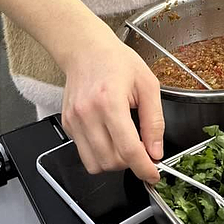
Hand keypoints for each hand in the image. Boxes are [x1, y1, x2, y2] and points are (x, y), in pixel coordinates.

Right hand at [61, 27, 164, 180]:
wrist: (86, 49)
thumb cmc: (117, 61)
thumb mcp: (147, 84)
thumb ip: (154, 120)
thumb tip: (156, 151)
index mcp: (110, 102)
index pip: (128, 149)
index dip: (144, 168)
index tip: (153, 175)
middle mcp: (88, 114)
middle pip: (111, 161)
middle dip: (131, 163)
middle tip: (141, 149)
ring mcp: (74, 121)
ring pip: (95, 164)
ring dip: (114, 162)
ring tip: (124, 143)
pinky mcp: (67, 125)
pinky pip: (84, 154)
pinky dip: (99, 153)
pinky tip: (109, 135)